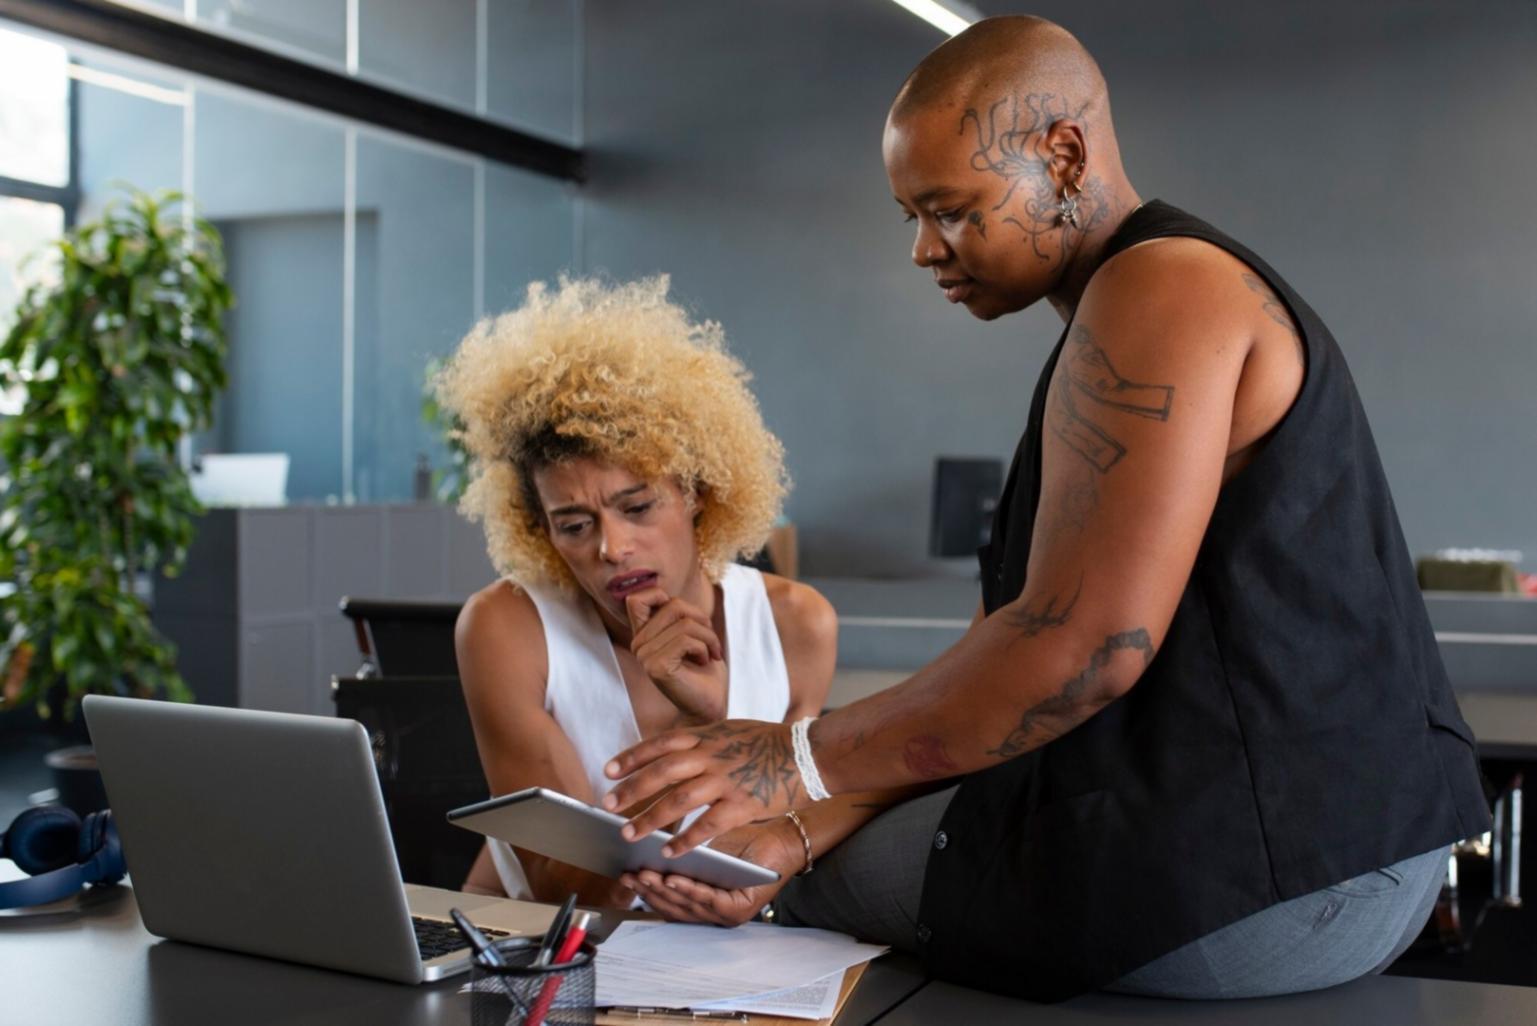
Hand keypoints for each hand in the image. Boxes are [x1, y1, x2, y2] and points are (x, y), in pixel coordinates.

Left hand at [603, 719, 801, 855]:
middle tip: (608, 806)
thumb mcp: (729, 730)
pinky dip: (686, 839)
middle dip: (632, 790)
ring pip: (678, 800)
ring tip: (628, 834)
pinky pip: (707, 825)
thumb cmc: (767, 744)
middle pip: (661, 772)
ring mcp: (726, 780)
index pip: (660, 744)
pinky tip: (669, 851)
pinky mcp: (742, 805)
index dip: (632, 757)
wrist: (807, 754)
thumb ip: (701, 741)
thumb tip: (670, 750)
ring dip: (650, 818)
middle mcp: (711, 756)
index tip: (608, 771)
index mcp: (707, 736)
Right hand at [619, 820, 802, 926]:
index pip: (668, 904)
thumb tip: (639, 855)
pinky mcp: (741, 910)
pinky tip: (672, 878)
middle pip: (674, 908)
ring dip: (664, 892)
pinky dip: (689, 891)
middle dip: (649, 893)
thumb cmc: (743, 844)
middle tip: (628, 876)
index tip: (624, 875)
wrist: (781, 837)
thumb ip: (678, 860)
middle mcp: (714, 915)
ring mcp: (727, 916)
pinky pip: (710, 901)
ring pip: (688, 906)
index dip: (645, 893)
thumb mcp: (703, 853)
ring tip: (645, 876)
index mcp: (704, 904)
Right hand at [626, 588, 727, 723]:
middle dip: (701, 619)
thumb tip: (666, 594)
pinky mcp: (656, 667)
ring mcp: (644, 657)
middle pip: (672, 605)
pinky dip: (704, 648)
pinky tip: (705, 661)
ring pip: (684, 624)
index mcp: (643, 635)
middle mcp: (638, 645)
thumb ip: (676, 614)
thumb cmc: (704, 669)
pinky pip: (686, 640)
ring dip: (708, 637)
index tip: (685, 618)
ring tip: (710, 653)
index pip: (636, 598)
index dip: (662, 596)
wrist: (710, 704)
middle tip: (710, 640)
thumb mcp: (691, 633)